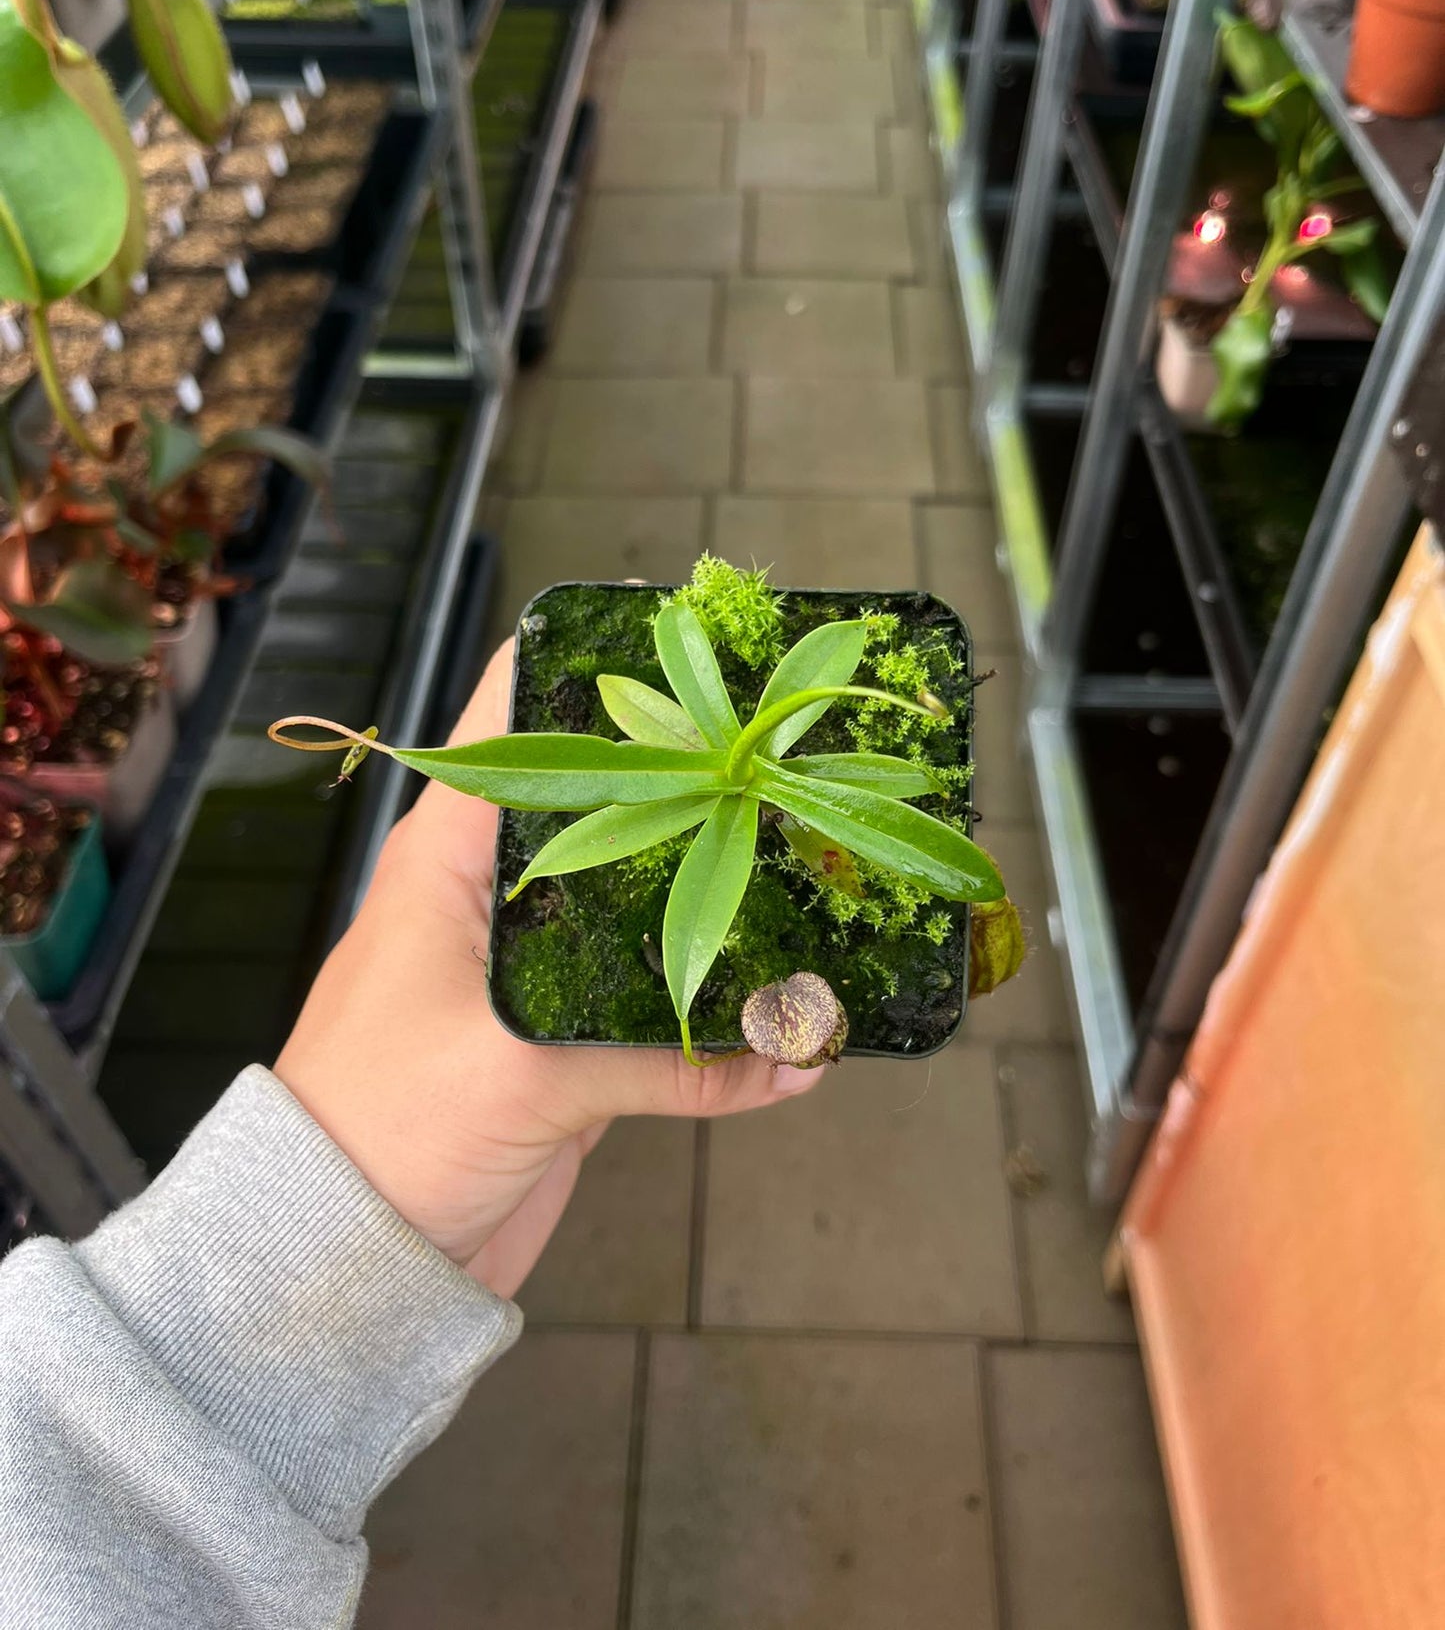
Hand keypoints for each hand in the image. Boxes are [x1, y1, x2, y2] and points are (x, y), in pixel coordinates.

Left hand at [274, 639, 820, 1296]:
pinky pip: (651, 1012)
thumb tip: (800, 1052)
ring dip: (713, 900)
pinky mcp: (561, 1048)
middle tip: (786, 757)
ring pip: (636, 906)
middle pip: (602, 808)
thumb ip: (664, 1056)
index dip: (591, 669)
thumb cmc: (385, 1128)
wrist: (341, 1262)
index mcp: (450, 858)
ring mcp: (532, 973)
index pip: (513, 721)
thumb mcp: (520, 1071)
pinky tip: (793, 1034)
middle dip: (689, 787)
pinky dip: (715, 1021)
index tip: (688, 641)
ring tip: (812, 869)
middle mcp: (494, 898)